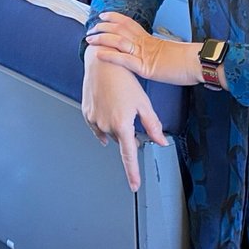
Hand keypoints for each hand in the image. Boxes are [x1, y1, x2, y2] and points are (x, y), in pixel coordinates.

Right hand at [81, 47, 167, 192]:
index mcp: (122, 125)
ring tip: (119, 104)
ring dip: (116, 125)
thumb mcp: (144, 103)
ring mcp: (94, 120)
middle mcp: (106, 125)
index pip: (129, 156)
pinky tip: (108, 110)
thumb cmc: (123, 79)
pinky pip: (97, 126)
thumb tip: (161, 141)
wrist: (102, 62)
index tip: (134, 185)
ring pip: (109, 132)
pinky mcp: (86, 113)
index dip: (132, 173)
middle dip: (128, 133)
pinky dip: (104, 123)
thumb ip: (152, 125)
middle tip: (132, 115)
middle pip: (121, 139)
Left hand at [85, 12, 200, 85]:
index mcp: (150, 39)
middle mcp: (144, 43)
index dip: (114, 17)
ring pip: (118, 41)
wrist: (199, 64)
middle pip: (119, 29)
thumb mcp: (169, 53)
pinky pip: (124, 60)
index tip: (103, 15)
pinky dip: (110, 55)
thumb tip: (154, 54)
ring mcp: (144, 54)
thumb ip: (157, 52)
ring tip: (89, 39)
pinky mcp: (146, 67)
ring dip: (101, 39)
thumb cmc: (188, 61)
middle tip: (91, 29)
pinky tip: (98, 54)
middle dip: (102, 28)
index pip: (128, 23)